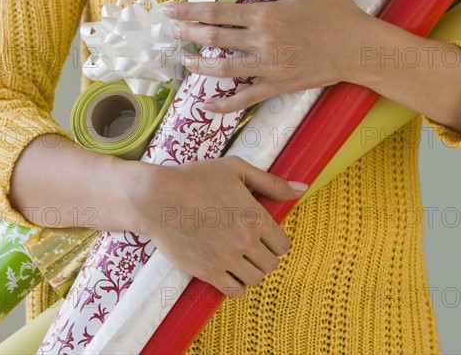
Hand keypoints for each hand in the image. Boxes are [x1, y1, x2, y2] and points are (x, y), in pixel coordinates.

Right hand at [128, 156, 307, 297]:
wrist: (157, 198)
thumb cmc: (196, 178)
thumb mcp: (236, 169)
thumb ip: (271, 182)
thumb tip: (302, 188)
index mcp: (255, 216)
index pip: (283, 244)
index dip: (276, 240)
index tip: (265, 235)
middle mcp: (244, 240)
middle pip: (271, 264)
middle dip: (264, 255)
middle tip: (250, 245)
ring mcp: (225, 258)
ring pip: (255, 279)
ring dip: (251, 270)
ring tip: (239, 257)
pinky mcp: (207, 272)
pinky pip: (234, 291)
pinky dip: (235, 285)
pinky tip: (228, 270)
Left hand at [163, 0, 377, 112]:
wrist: (359, 47)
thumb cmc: (335, 11)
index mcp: (265, 14)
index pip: (217, 12)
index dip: (189, 10)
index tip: (170, 9)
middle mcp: (261, 41)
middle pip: (213, 38)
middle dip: (187, 32)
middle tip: (170, 29)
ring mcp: (267, 67)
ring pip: (222, 69)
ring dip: (198, 65)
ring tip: (183, 60)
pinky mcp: (277, 86)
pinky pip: (244, 99)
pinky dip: (223, 104)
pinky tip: (206, 105)